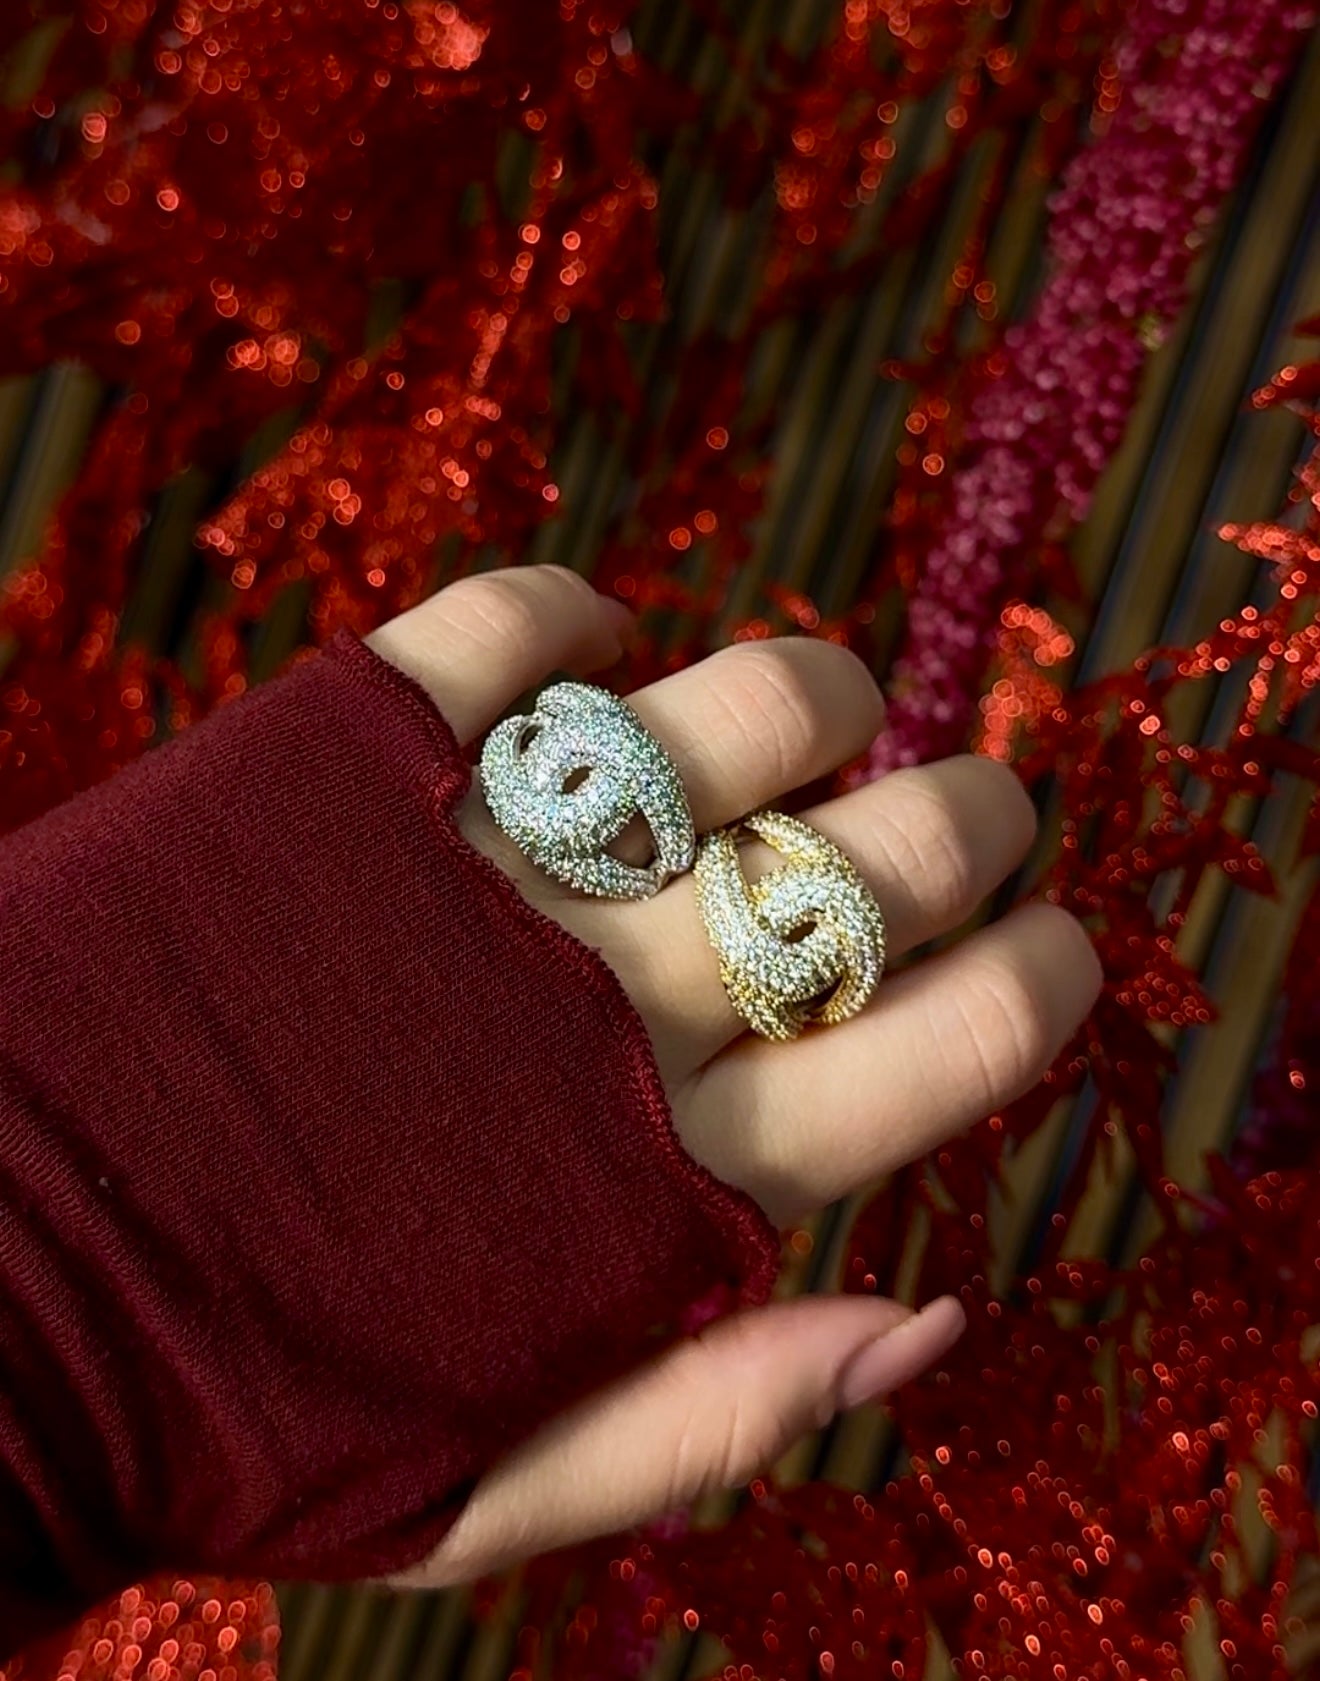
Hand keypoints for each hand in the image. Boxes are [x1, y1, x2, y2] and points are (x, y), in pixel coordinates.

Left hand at [365, 566, 1101, 1586]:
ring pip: (735, 714)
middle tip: (977, 807)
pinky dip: (575, 610)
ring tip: (824, 703)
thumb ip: (729, 1410)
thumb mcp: (509, 1490)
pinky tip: (601, 632)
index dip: (1044, 978)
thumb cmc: (251, 1403)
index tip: (1064, 942)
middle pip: (878, 867)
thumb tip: (940, 1320)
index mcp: (666, 1177)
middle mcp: (601, 1002)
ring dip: (816, 693)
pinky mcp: (334, 761)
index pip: (951, 1046)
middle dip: (971, 821)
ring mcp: (474, 867)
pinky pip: (504, 631)